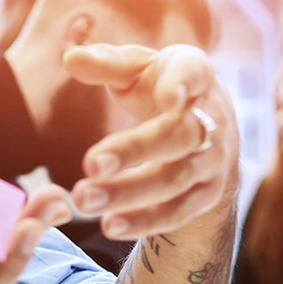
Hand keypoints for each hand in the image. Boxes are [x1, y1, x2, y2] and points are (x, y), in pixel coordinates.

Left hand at [63, 44, 239, 239]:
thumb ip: (108, 63)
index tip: (166, 98)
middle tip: (89, 164)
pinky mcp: (206, 195)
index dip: (181, 85)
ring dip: (128, 192)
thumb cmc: (161, 88)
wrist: (210, 132)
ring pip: (174, 179)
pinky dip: (143, 221)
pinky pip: (177, 212)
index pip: (192, 75)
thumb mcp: (138, 69)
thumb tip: (70, 58)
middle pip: (177, 136)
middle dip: (134, 151)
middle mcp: (212, 118)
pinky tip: (109, 225)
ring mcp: (212, 160)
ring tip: (84, 199)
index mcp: (194, 74)